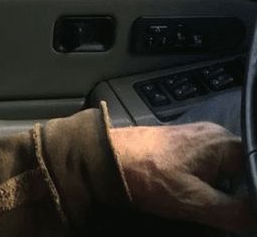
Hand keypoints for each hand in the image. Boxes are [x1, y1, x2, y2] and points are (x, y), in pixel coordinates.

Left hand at [110, 121, 252, 233]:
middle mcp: (214, 135)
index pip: (256, 167)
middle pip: (242, 171)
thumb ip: (235, 212)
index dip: (253, 193)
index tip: (247, 212)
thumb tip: (255, 217)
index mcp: (224, 143)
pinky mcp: (183, 146)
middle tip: (223, 212)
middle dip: (238, 194)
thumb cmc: (151, 176)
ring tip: (207, 205)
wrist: (108, 157)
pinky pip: (208, 168)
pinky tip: (195, 196)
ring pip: (224, 171)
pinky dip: (207, 184)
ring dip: (221, 191)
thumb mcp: (197, 201)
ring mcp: (197, 138)